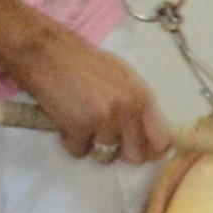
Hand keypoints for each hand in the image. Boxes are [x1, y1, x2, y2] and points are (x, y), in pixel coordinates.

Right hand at [6, 27, 169, 165]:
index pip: (162, 141)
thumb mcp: (123, 78)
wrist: (49, 55)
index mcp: (143, 97)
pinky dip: (70, 141)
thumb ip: (137, 105)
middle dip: (120, 153)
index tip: (139, 151)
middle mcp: (129, 110)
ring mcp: (105, 120)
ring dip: (91, 145)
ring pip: (104, 157)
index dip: (151, 152)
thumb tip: (148, 136)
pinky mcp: (79, 127)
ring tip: (82, 121)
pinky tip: (66, 120)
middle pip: (135, 157)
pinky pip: (78, 151)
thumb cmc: (85, 65)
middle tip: (104, 139)